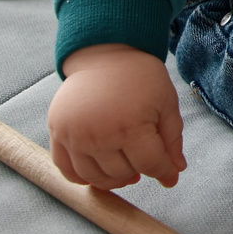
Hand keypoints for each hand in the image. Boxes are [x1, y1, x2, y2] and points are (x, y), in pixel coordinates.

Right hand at [48, 44, 186, 190]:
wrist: (104, 54)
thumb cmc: (139, 77)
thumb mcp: (166, 101)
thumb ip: (172, 139)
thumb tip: (175, 172)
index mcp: (131, 125)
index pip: (150, 165)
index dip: (164, 172)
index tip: (169, 174)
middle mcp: (99, 134)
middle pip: (122, 173)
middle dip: (138, 171)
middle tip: (142, 159)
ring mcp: (74, 135)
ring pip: (95, 177)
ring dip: (113, 179)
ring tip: (123, 167)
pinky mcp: (57, 132)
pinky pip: (66, 170)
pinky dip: (82, 178)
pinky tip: (97, 170)